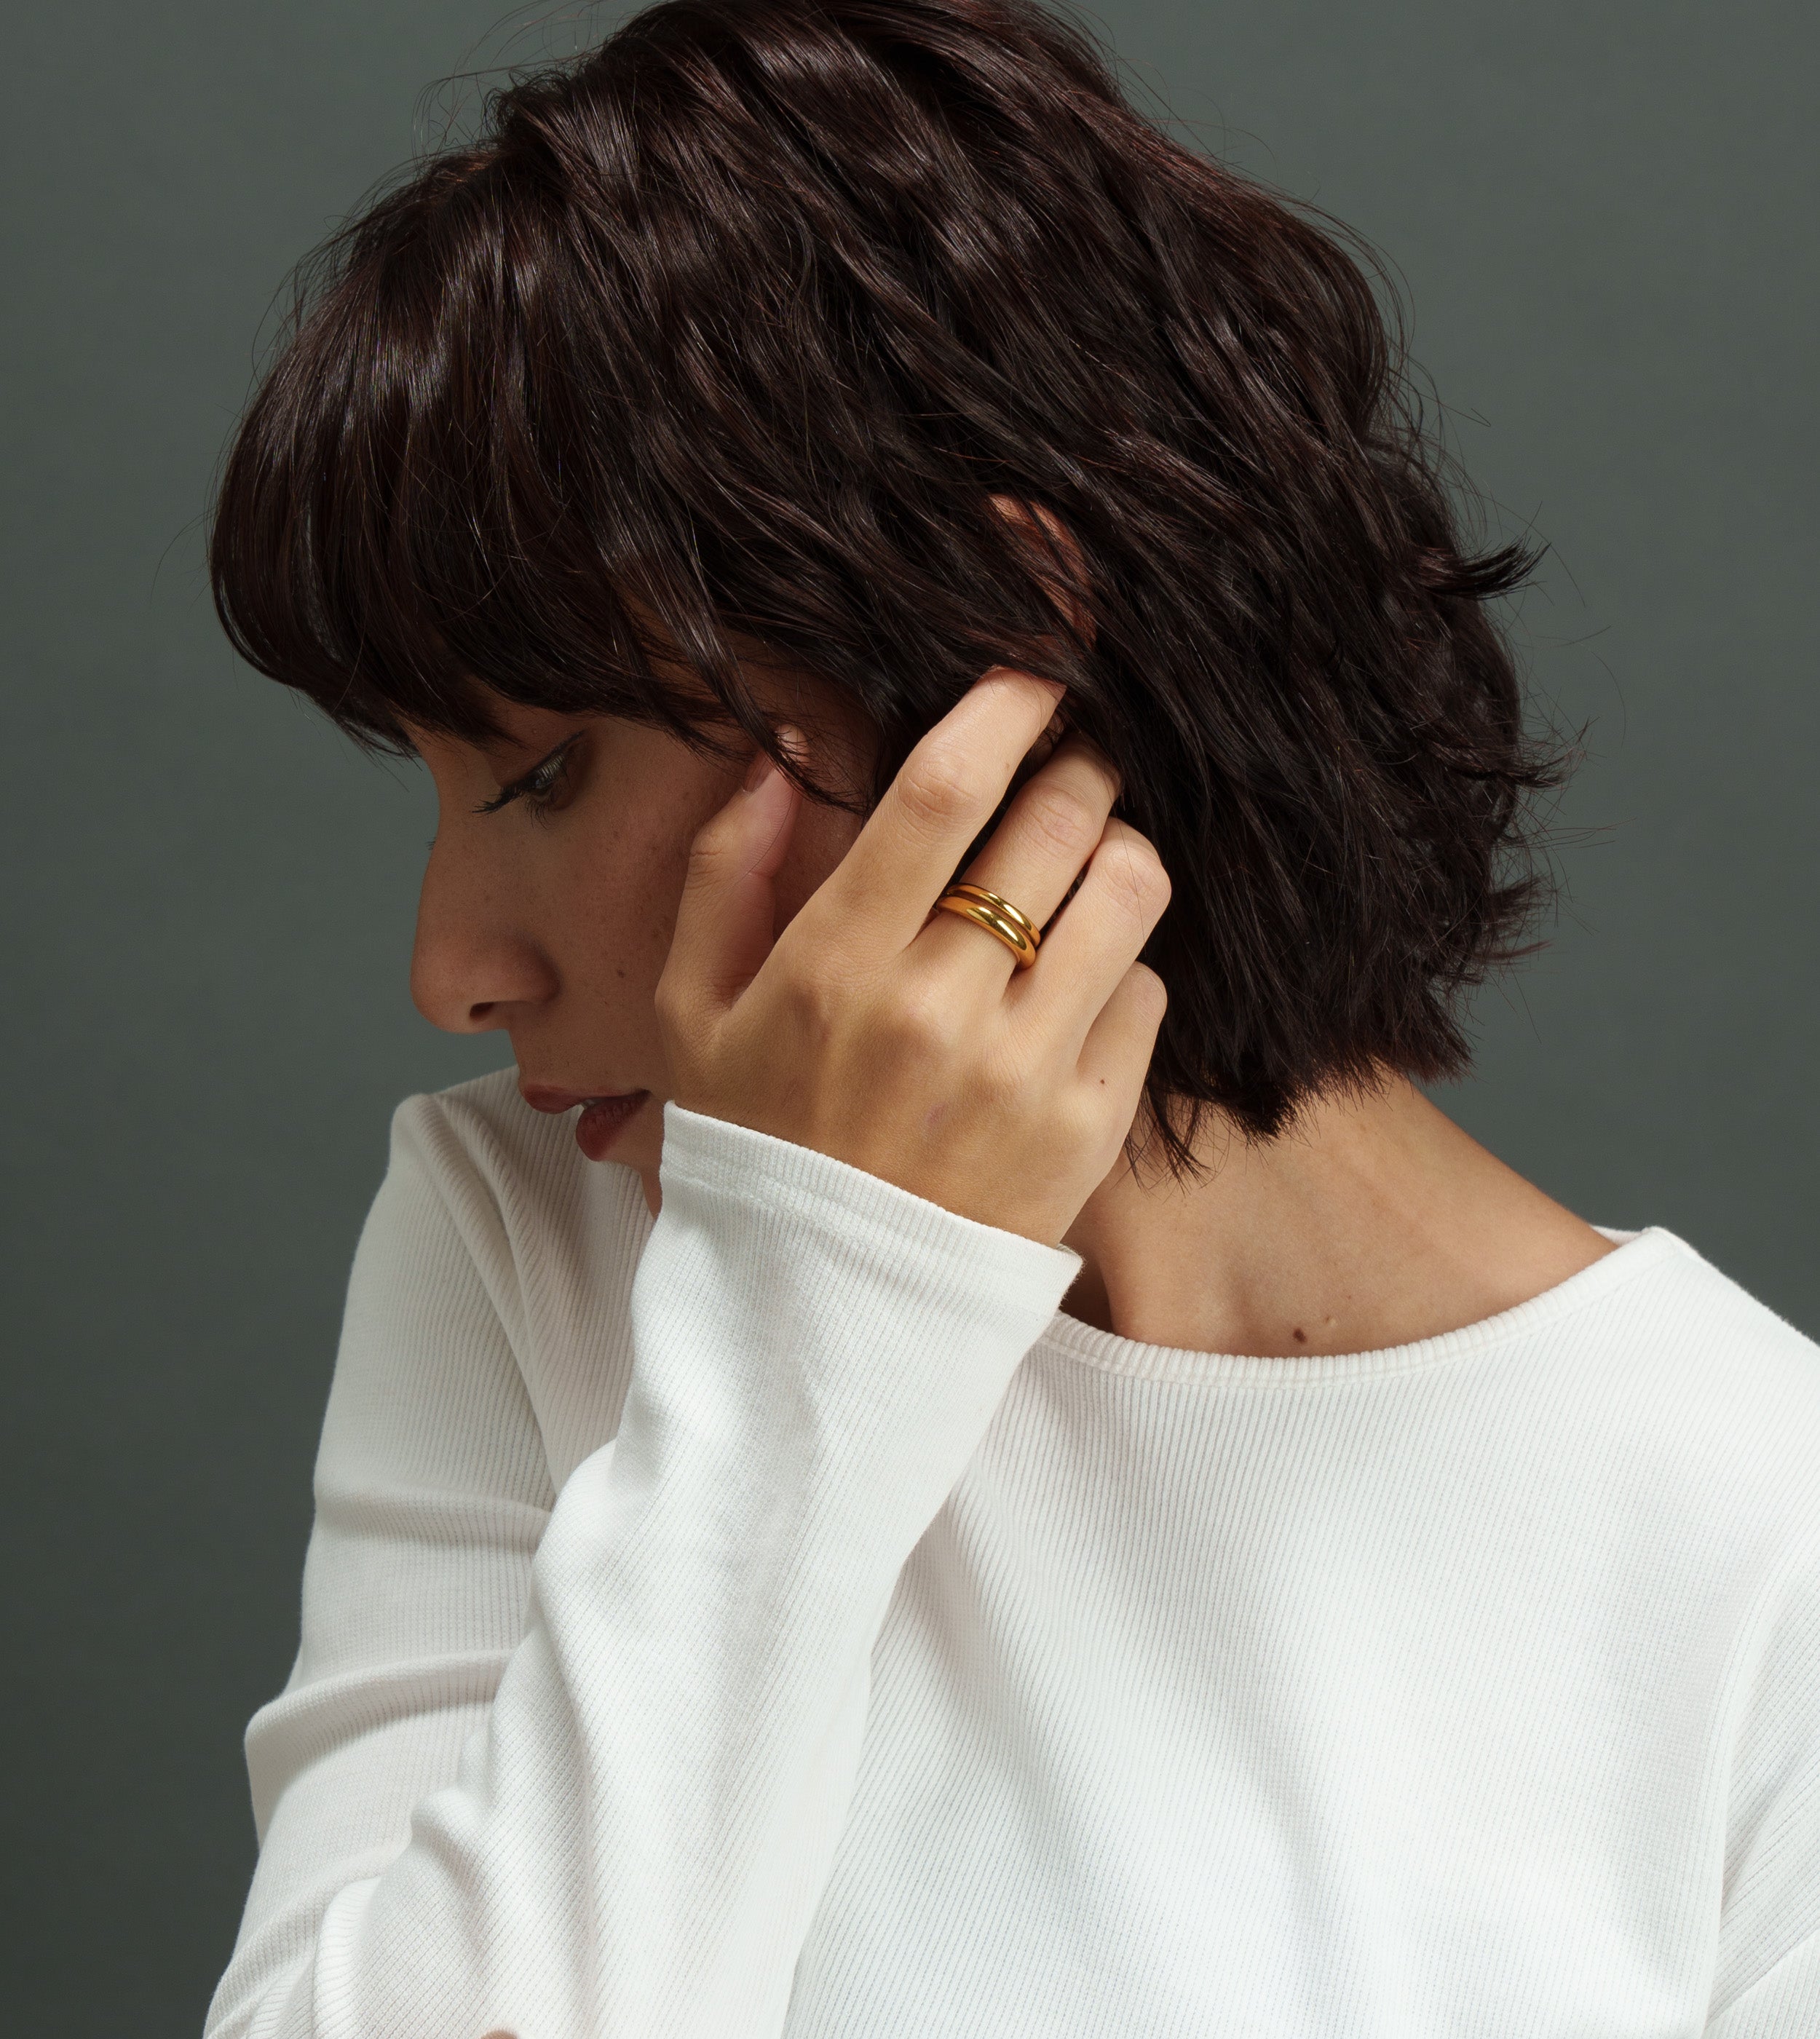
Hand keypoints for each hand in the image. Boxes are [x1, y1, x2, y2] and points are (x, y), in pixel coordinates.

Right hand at [657, 669, 1169, 1245]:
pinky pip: (1146, 994)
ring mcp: (1024, 1074)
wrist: (821, 1311)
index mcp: (835, 967)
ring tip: (1083, 869)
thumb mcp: (689, 1013)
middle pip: (1058, 823)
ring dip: (1115, 854)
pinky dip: (1121, 968)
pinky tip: (1073, 989)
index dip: (1004, 706)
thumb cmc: (755, 1143)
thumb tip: (782, 762)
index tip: (1033, 674)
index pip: (944, 790)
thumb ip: (722, 876)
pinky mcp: (1089, 1130)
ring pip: (1127, 895)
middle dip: (1078, 769)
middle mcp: (939, 1011)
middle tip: (1069, 769)